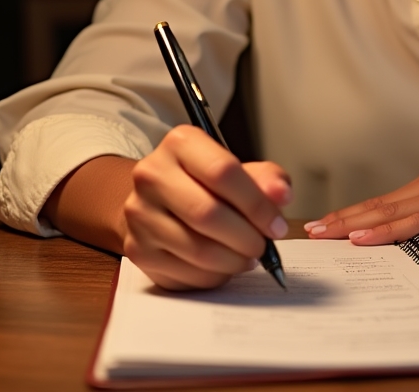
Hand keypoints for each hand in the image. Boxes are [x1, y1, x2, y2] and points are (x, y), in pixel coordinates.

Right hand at [122, 125, 291, 289]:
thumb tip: (282, 194)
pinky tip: (225, 266)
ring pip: (197, 248)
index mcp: (181, 143)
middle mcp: (152, 174)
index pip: (223, 171)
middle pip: (207, 213)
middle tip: (264, 246)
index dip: (256, 203)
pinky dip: (214, 276)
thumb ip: (267, 178)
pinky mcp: (137, 249)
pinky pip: (184, 273)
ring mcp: (140, 214)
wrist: (158, 198)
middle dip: (246, 237)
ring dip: (233, 260)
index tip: (276, 224)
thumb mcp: (239, 169)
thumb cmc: (205, 182)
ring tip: (248, 257)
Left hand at [304, 163, 418, 244]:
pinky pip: (415, 221)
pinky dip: (385, 229)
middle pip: (378, 204)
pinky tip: (363, 238)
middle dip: (340, 218)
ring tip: (321, 234)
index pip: (386, 202)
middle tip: (307, 230)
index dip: (352, 214)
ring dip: (351, 223)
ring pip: (389, 210)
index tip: (323, 225)